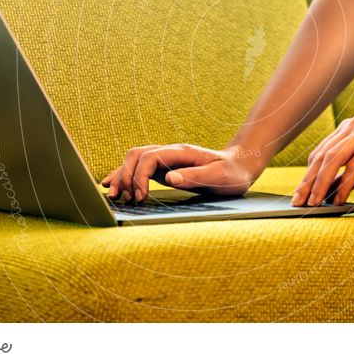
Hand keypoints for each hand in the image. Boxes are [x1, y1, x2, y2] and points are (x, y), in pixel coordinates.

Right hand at [101, 144, 263, 202]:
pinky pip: (140, 168)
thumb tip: (170, 178)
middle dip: (125, 175)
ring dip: (122, 175)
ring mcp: (166, 159)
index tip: (141, 198)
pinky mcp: (165, 169)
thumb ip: (196, 176)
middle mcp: (170, 153)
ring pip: (135, 159)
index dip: (140, 176)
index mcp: (182, 153)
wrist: (240, 166)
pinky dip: (125, 175)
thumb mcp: (220, 177)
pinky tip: (113, 185)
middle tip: (125, 200)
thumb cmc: (232, 174)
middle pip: (137, 155)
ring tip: (113, 196)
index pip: (150, 157)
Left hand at [292, 104, 353, 206]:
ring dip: (321, 184)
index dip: (307, 175)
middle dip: (308, 182)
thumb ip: (351, 174)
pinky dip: (344, 185)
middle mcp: (353, 127)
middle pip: (321, 156)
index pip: (320, 153)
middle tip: (299, 203)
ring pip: (333, 160)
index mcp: (348, 129)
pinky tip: (339, 200)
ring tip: (314, 204)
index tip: (299, 195)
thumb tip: (330, 194)